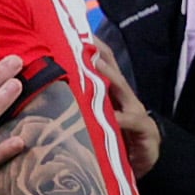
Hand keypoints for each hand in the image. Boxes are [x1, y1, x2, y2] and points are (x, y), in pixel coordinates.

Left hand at [84, 35, 160, 177]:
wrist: (143, 161)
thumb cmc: (115, 140)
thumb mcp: (97, 120)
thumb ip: (82, 106)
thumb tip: (50, 94)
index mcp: (112, 92)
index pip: (102, 63)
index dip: (90, 48)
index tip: (72, 33)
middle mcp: (124, 96)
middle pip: (111, 69)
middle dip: (97, 55)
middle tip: (80, 44)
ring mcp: (135, 110)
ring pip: (121, 87)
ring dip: (108, 76)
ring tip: (94, 66)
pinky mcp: (143, 128)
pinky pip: (130, 120)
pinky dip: (119, 118)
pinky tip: (110, 116)